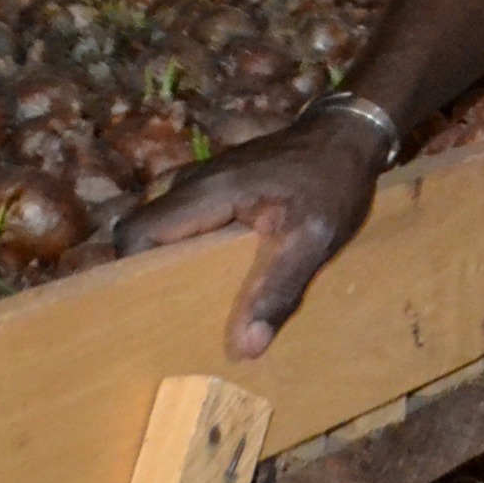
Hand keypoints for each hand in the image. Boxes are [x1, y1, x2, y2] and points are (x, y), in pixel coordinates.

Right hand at [115, 113, 384, 359]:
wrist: (351, 134)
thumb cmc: (334, 182)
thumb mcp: (315, 239)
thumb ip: (279, 289)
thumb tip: (244, 348)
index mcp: (207, 192)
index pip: (138, 232)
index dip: (132, 272)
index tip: (150, 310)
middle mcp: (194, 183)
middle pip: (145, 231)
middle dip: (149, 274)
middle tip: (170, 317)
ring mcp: (205, 180)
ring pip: (164, 225)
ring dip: (170, 261)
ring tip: (190, 305)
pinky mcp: (220, 185)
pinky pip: (188, 219)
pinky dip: (190, 247)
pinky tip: (215, 277)